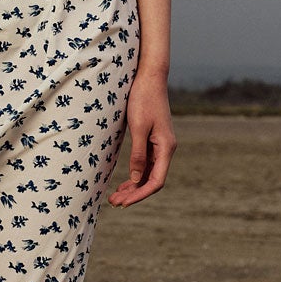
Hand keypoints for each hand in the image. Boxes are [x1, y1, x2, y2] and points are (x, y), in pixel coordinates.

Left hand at [107, 70, 176, 205]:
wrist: (150, 78)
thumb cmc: (143, 99)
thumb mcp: (138, 127)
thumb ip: (138, 154)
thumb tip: (136, 179)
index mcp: (166, 148)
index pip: (156, 181)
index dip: (140, 194)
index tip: (124, 202)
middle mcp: (166, 149)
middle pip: (152, 180)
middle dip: (134, 193)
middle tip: (114, 203)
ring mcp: (160, 145)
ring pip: (148, 173)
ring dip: (133, 186)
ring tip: (116, 197)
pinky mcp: (153, 140)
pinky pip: (146, 164)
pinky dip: (135, 174)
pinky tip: (124, 182)